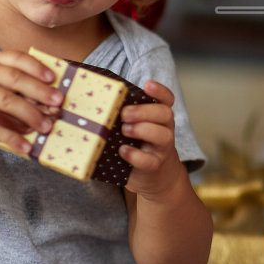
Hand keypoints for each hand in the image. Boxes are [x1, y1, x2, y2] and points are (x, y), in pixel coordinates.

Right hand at [0, 51, 63, 151]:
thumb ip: (12, 86)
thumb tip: (48, 98)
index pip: (16, 58)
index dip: (37, 67)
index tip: (53, 78)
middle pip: (16, 79)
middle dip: (40, 92)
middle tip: (58, 103)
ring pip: (8, 102)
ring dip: (31, 116)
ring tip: (46, 127)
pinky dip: (13, 137)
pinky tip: (26, 146)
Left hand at [118, 81, 184, 195]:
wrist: (155, 178)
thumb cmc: (139, 146)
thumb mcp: (137, 127)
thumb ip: (126, 115)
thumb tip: (96, 101)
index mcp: (159, 117)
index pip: (166, 99)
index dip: (159, 91)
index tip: (147, 85)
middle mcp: (165, 129)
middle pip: (165, 114)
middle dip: (144, 111)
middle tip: (124, 114)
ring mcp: (162, 148)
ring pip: (163, 135)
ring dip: (142, 130)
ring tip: (125, 130)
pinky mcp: (154, 166)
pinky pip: (149, 160)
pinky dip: (135, 155)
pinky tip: (122, 151)